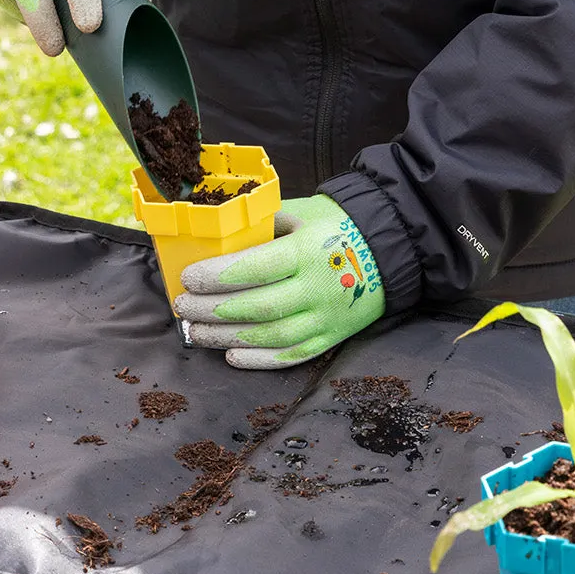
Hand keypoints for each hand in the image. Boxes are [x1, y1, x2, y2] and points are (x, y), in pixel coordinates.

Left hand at [174, 195, 386, 368]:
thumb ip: (261, 224)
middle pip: (256, 307)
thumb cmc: (337, 225)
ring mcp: (326, 317)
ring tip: (196, 331)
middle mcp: (317, 288)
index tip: (187, 277)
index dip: (216, 277)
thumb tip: (217, 235)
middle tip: (183, 306)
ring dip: (226, 338)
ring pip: (269, 336)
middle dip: (211, 310)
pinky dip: (259, 360)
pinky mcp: (331, 336)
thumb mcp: (300, 213)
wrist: (391, 248)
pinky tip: (231, 355)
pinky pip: (291, 356)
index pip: (255, 269)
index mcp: (307, 251)